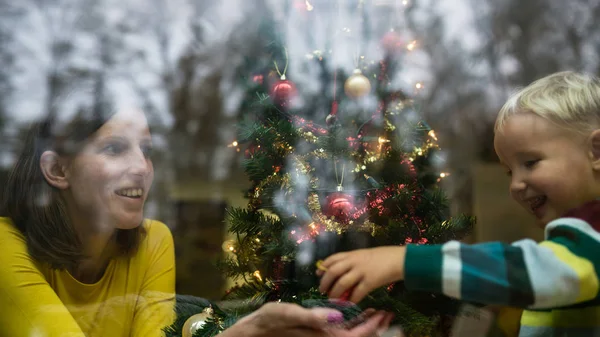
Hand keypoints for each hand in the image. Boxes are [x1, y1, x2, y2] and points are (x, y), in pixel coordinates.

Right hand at [226, 302, 392, 336]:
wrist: (253, 331)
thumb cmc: (268, 321)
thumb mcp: (288, 314)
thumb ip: (313, 317)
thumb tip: (339, 316)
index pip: (355, 335)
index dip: (372, 327)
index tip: (385, 313)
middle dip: (374, 327)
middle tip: (388, 312)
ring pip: (349, 335)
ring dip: (365, 326)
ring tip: (377, 312)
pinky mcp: (316, 333)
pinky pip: (340, 331)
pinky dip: (352, 324)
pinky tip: (353, 314)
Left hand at [317, 246, 406, 303]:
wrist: (398, 259)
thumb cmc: (382, 256)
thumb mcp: (363, 255)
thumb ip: (351, 261)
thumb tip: (338, 273)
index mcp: (352, 254)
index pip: (332, 259)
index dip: (323, 267)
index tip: (318, 274)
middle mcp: (354, 261)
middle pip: (333, 271)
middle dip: (325, 282)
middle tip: (322, 290)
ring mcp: (362, 271)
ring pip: (342, 283)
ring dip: (335, 293)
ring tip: (332, 299)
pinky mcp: (370, 281)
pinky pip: (357, 292)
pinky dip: (352, 299)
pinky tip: (350, 303)